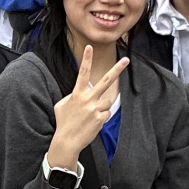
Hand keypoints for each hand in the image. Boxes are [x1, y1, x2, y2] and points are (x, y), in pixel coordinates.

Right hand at [48, 44, 128, 171]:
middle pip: (106, 81)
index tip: (89, 47)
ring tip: (90, 116)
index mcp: (77, 93)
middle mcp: (88, 99)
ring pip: (107, 101)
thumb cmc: (63, 122)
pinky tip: (92, 123)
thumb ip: (72, 96)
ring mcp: (96, 108)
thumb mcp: (61, 105)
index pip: (83, 73)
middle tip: (126, 59)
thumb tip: (81, 94)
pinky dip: (101, 118)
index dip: (86, 59)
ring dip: (101, 107)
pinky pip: (106, 114)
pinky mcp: (101, 118)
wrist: (67, 141)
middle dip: (117, 69)